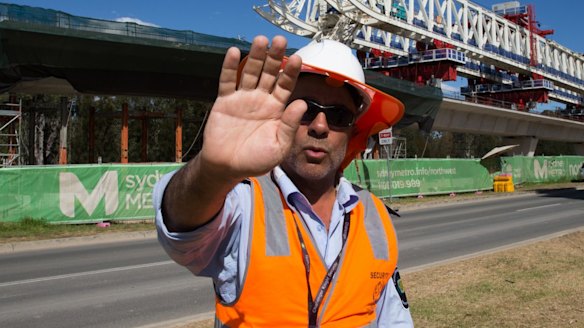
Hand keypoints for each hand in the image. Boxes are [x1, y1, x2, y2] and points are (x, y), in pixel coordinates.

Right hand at [200, 35, 305, 180]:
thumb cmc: (256, 160)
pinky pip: (227, 81)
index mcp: (277, 109)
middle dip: (275, 57)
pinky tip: (234, 52)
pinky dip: (230, 67)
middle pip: (270, 73)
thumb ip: (289, 126)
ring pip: (250, 72)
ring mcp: (242, 99)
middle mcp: (261, 100)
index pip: (286, 85)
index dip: (291, 72)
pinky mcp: (225, 101)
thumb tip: (303, 103)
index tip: (297, 59)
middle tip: (280, 40)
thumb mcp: (278, 147)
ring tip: (261, 40)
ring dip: (256, 56)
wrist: (227, 168)